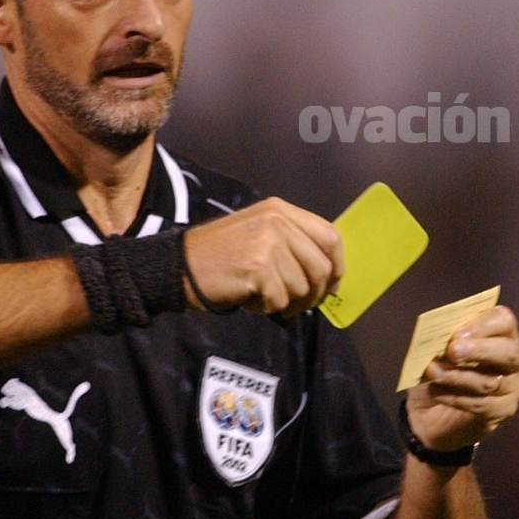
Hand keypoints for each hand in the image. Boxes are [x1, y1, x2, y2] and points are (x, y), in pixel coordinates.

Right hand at [182, 197, 343, 316]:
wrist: (181, 265)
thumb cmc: (221, 254)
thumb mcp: (260, 232)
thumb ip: (293, 243)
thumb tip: (329, 273)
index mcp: (281, 210)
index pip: (330, 236)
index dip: (338, 265)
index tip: (333, 284)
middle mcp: (277, 222)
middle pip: (321, 267)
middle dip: (315, 294)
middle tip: (299, 305)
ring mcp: (268, 243)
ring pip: (301, 288)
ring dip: (285, 302)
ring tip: (261, 295)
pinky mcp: (258, 268)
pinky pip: (279, 301)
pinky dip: (266, 308)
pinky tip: (249, 297)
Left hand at [405, 305, 518, 452]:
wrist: (432, 409)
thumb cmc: (441, 366)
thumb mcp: (438, 349)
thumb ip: (445, 339)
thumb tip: (441, 337)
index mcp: (501, 333)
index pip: (504, 321)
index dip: (482, 325)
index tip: (457, 334)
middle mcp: (515, 358)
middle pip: (508, 352)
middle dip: (479, 350)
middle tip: (452, 351)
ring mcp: (513, 386)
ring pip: (490, 382)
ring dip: (458, 376)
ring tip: (432, 372)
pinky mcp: (503, 410)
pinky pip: (481, 404)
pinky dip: (455, 397)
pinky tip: (436, 391)